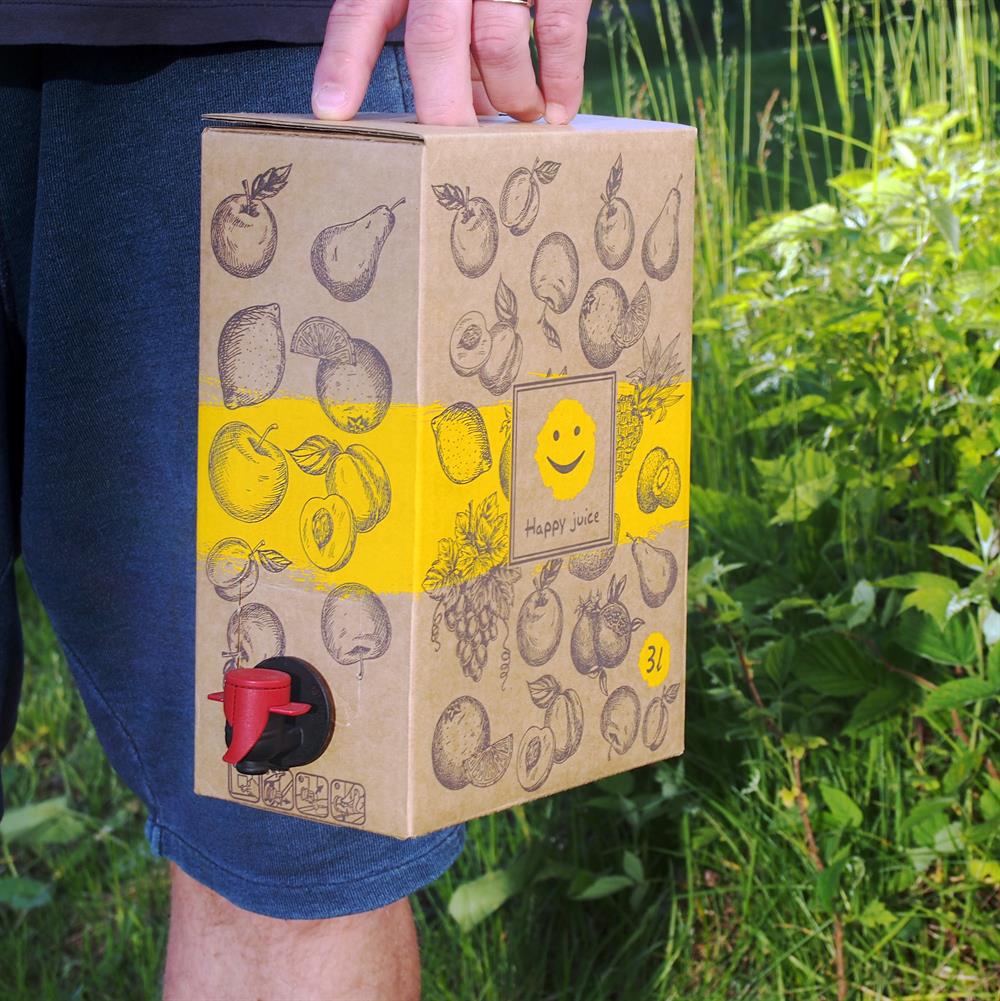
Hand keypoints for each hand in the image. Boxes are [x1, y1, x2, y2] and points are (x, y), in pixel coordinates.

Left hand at [312, 0, 590, 125]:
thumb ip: (441, 42)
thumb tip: (460, 110)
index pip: (362, 12)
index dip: (346, 63)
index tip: (332, 110)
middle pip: (435, 42)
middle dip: (445, 111)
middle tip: (455, 156)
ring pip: (499, 46)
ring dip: (510, 99)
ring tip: (519, 119)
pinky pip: (558, 32)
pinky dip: (560, 81)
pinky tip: (557, 112)